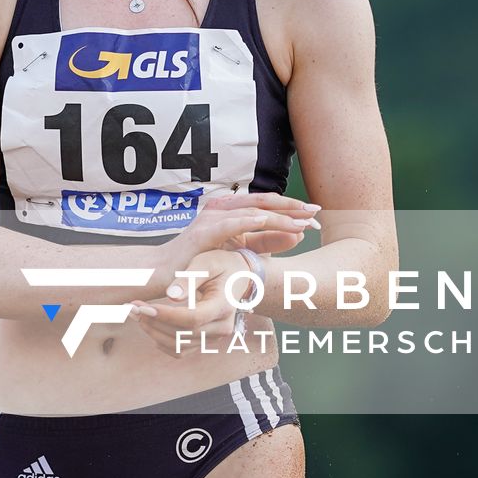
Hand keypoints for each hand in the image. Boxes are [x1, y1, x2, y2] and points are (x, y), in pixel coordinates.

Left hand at [131, 249, 242, 355]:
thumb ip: (189, 278)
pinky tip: (148, 324)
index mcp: (223, 306)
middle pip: (182, 333)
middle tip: (131, 307)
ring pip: (178, 344)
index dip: (165, 315)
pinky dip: (161, 340)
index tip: (142, 306)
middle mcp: (222, 326)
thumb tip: (170, 296)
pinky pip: (179, 350)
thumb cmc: (221, 265)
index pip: (192, 318)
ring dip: (153, 331)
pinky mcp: (205, 341)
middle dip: (152, 321)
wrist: (240, 276)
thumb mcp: (206, 263)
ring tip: (136, 313)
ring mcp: (214, 337)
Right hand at [152, 192, 318, 287]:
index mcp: (230, 211)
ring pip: (252, 211)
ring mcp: (211, 218)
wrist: (162, 275)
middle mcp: (221, 209)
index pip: (266, 205)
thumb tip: (299, 235)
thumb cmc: (198, 263)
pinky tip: (269, 221)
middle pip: (263, 202)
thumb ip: (266, 243)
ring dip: (279, 216)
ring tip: (301, 221)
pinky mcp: (203, 233)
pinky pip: (230, 224)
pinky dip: (251, 221)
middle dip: (292, 207)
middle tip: (316, 212)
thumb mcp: (238, 252)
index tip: (316, 216)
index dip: (292, 208)